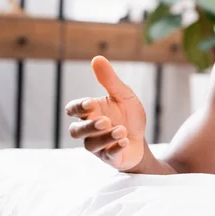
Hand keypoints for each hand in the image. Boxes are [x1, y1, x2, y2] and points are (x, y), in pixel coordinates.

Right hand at [66, 56, 146, 170]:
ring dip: (105, 137)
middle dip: (89, 126)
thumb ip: (110, 80)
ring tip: (121, 130)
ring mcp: (98, 146)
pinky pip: (108, 155)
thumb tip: (97, 58)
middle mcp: (89, 130)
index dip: (78, 107)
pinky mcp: (109, 157)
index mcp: (90, 112)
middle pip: (76, 130)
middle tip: (105, 121)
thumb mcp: (123, 95)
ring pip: (90, 144)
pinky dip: (115, 148)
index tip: (90, 103)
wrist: (141, 138)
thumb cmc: (127, 115)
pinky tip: (125, 142)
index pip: (73, 109)